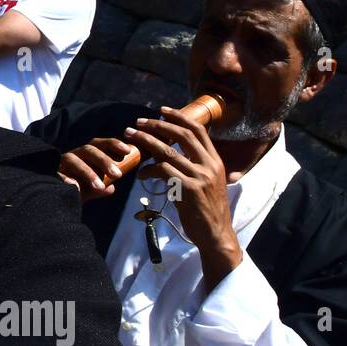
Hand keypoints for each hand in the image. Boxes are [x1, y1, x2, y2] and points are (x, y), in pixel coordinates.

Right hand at [58, 136, 135, 199]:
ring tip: (99, 187)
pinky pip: (57, 173)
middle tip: (117, 175)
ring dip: (88, 172)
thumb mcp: (89, 190)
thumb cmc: (75, 189)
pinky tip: (75, 187)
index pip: (100, 144)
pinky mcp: (50, 172)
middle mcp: (74, 155)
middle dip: (104, 161)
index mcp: (85, 155)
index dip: (113, 144)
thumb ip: (100, 188)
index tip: (127, 151)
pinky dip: (66, 179)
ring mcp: (60, 163)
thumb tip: (111, 189)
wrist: (52, 198)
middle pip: (89, 150)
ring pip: (74, 160)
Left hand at [127, 106, 241, 284]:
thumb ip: (195, 166)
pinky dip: (149, 169)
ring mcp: (201, 177)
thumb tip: (172, 152)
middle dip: (158, 125)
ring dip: (146, 143)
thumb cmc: (207, 210)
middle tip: (138, 122)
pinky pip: (163, 171)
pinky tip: (141, 174)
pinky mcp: (189, 190)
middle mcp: (210, 165)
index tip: (162, 110)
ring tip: (130, 138)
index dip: (179, 117)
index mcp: (215, 161)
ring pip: (169, 152)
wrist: (216, 235)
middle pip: (182, 135)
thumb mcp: (207, 183)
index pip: (198, 130)